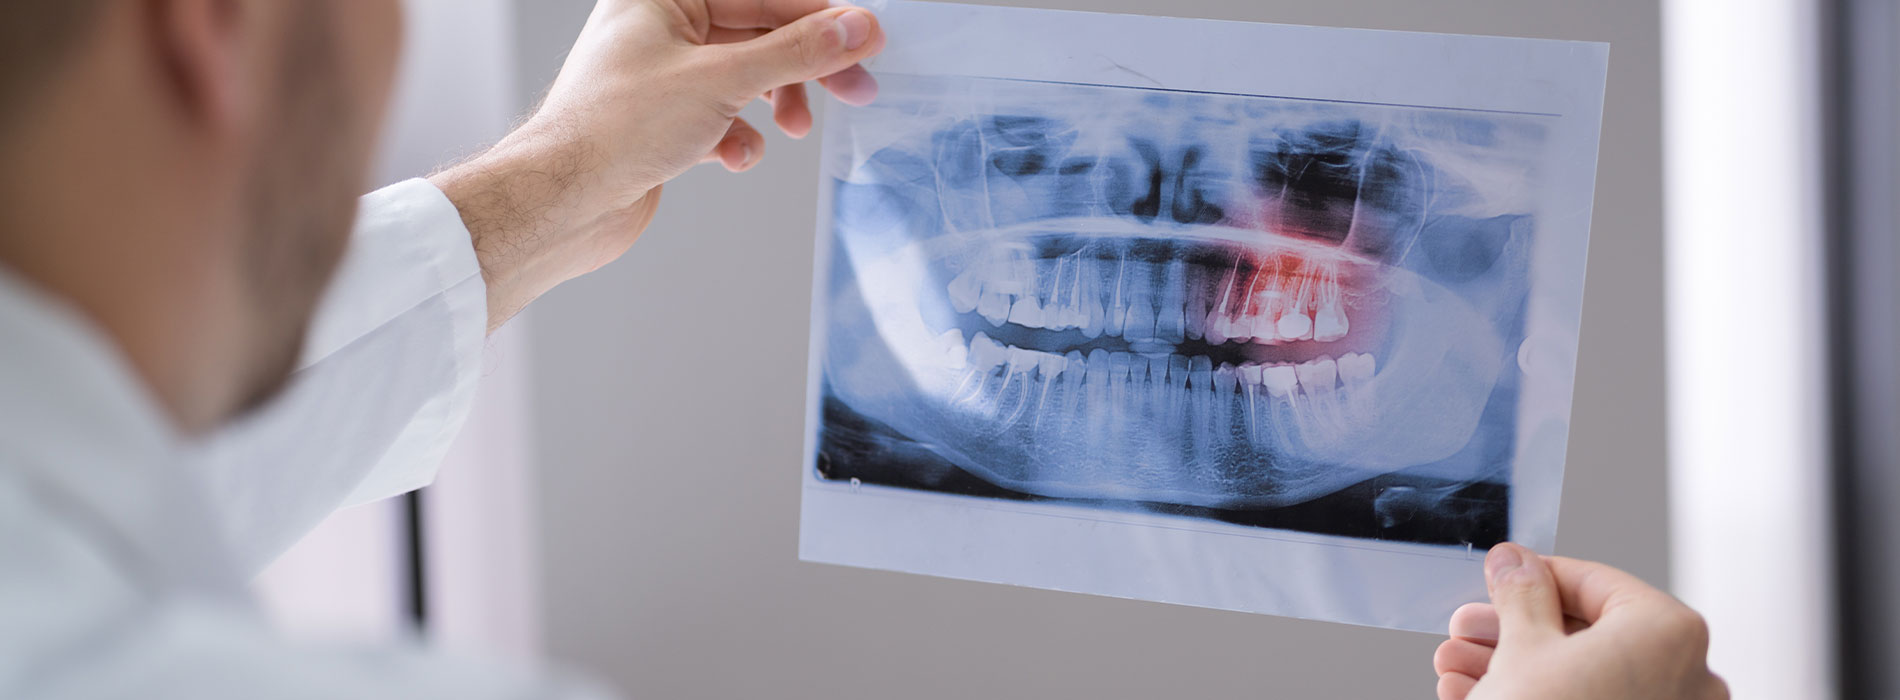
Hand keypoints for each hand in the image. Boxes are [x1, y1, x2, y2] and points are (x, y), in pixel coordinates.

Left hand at [428, 0, 886, 331]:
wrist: (562, 203)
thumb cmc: (611, 130)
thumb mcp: (723, 80)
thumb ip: (797, 52)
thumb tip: (854, 28)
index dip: (819, 18)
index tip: (864, 40)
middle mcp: (658, 28)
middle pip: (756, 34)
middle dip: (803, 68)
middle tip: (851, 89)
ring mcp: (660, 76)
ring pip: (743, 77)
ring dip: (774, 103)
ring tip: (792, 128)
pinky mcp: (662, 122)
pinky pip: (721, 116)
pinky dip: (738, 136)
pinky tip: (735, 155)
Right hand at [1432, 543, 1727, 699]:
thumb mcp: (1519, 648)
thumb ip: (1520, 592)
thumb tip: (1516, 563)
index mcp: (1668, 633)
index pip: (1594, 580)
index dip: (1533, 576)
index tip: (1500, 577)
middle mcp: (1687, 678)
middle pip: (1586, 633)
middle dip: (1513, 630)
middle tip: (1470, 628)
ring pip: (1584, 676)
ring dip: (1514, 667)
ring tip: (1458, 668)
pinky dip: (1542, 699)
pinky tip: (1480, 697)